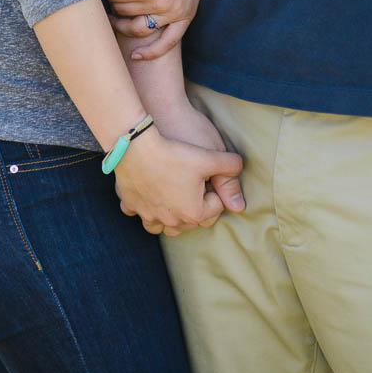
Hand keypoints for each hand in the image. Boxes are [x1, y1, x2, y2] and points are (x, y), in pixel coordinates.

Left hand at [100, 0, 210, 59]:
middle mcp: (160, 3)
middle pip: (123, 11)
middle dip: (114, 2)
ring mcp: (174, 13)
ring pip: (138, 29)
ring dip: (122, 25)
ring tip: (115, 18)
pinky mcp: (186, 16)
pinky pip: (168, 42)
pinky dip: (152, 53)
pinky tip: (136, 55)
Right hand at [114, 126, 242, 236]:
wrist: (136, 145)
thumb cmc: (174, 152)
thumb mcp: (208, 157)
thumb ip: (230, 168)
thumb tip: (241, 181)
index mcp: (194, 213)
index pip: (216, 207)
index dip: (216, 189)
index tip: (210, 174)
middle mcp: (171, 221)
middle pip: (191, 220)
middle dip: (197, 205)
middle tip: (195, 182)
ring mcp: (149, 215)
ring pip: (163, 227)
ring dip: (171, 217)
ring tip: (175, 197)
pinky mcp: (131, 204)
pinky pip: (137, 213)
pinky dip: (143, 208)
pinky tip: (147, 194)